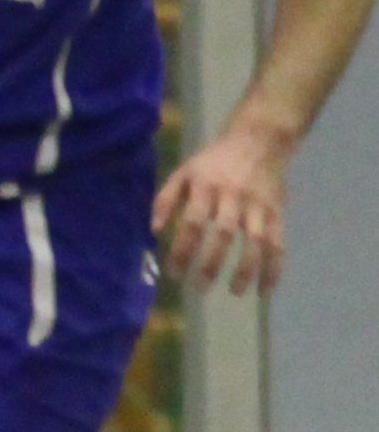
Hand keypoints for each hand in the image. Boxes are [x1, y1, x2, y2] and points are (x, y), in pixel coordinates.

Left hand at [155, 123, 289, 293]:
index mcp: (207, 188)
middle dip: (211, 263)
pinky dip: (274, 267)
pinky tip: (265, 289)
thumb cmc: (214, 161)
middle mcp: (234, 197)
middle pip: (224, 234)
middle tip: (199, 288)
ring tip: (234, 292)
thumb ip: (165, 199)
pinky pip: (277, 242)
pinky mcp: (276, 211)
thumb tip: (154, 230)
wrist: (259, 139)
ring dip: (247, 269)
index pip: (193, 223)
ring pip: (256, 241)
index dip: (183, 249)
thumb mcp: (184, 171)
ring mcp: (258, 205)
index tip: (174, 273)